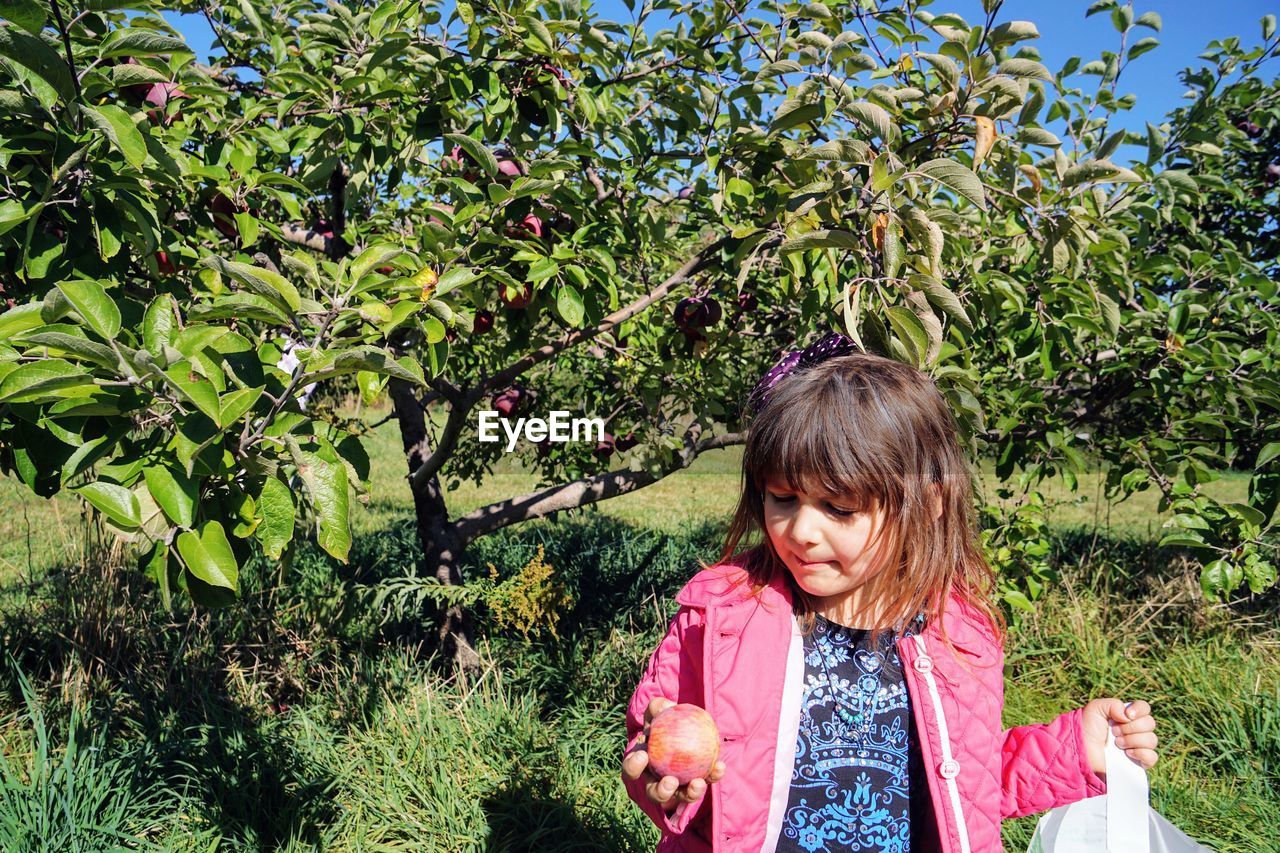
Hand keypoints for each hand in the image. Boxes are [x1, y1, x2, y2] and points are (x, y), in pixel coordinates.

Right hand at [621, 697, 725, 812]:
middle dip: (661, 792)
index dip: (633, 766)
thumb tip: (667, 707)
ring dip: (689, 793)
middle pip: (654, 793)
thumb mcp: (659, 710)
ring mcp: (677, 787)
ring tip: (698, 783)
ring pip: (681, 796)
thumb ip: (659, 706)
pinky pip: (704, 782)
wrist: (685, 726)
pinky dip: (712, 776)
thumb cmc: (665, 718)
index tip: (643, 755)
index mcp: (641, 764)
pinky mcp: (695, 785)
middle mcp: (656, 780)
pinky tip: (720, 766)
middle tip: (670, 781)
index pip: (631, 769)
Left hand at [1082, 698, 1157, 778]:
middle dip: (1130, 727)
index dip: (1139, 710)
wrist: (1082, 751)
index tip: (1127, 715)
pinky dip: (1141, 754)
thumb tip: (1128, 715)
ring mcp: (1139, 746)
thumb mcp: (1095, 709)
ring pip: (1152, 740)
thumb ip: (1113, 704)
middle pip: (1150, 723)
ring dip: (1132, 740)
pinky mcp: (1140, 762)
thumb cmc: (1087, 729)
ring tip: (1117, 744)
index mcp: (1127, 716)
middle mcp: (1136, 730)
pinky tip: (1127, 753)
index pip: (1145, 708)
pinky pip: (1153, 757)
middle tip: (1114, 732)